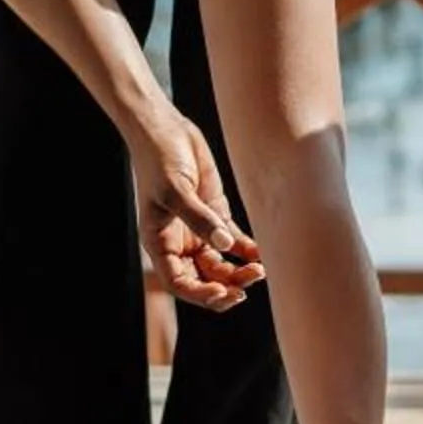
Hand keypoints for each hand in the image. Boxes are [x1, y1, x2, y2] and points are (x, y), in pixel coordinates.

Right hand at [126, 108, 265, 309]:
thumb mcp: (175, 189)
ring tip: (259, 270)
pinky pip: (234, 243)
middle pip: (203, 279)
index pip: (179, 282)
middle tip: (247, 285)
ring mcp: (199, 231)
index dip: (199, 293)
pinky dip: (248, 252)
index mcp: (160, 244)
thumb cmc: (159, 159)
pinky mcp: (216, 215)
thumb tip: (226, 244)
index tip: (222, 292)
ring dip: (239, 272)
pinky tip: (262, 254)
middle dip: (225, 287)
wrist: (166, 129)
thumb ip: (200, 218)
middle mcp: (180, 244)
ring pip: (221, 265)